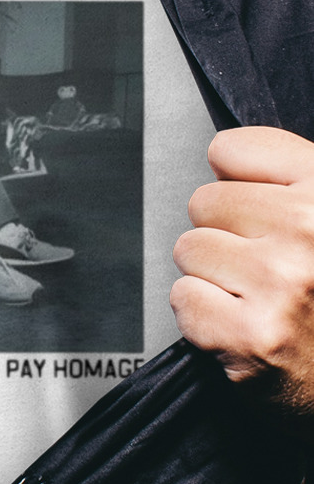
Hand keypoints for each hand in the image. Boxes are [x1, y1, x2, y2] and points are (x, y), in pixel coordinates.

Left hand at [171, 127, 313, 435]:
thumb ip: (286, 177)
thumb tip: (220, 156)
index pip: (231, 149)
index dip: (233, 180)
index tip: (253, 206)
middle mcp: (311, 231)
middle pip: (204, 202)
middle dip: (223, 234)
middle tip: (262, 267)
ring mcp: (280, 283)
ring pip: (189, 249)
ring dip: (212, 275)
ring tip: (255, 297)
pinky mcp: (250, 334)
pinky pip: (183, 297)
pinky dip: (202, 315)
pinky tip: (241, 323)